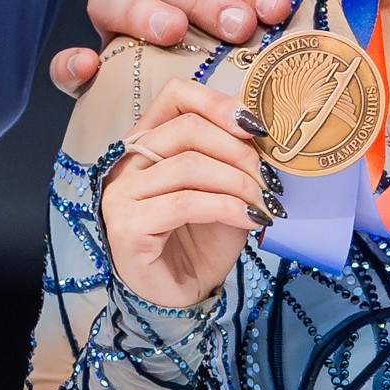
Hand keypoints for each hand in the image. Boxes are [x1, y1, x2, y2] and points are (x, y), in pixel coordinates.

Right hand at [49, 0, 353, 96]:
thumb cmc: (259, 53)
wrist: (229, 116)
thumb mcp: (285, 13)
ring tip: (172, 33)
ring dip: (139, 10)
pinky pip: (66, 65)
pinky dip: (70, 63)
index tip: (276, 7)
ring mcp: (118, 30)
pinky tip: (87, 69)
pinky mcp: (94, 76)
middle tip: (239, 27)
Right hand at [99, 72, 271, 312]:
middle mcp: (127, 162)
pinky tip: (249, 218)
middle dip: (238, 150)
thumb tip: (264, 131)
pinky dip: (225, 207)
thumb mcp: (227, 189)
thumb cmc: (201, 240)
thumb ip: (235, 157)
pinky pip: (184, 203)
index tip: (256, 127)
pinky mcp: (127, 226)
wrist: (182, 294)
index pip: (175, 96)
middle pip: (186, 128)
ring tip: (263, 202)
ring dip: (237, 182)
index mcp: (149, 142)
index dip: (218, 102)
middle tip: (267, 178)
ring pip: (187, 165)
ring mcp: (122, 194)